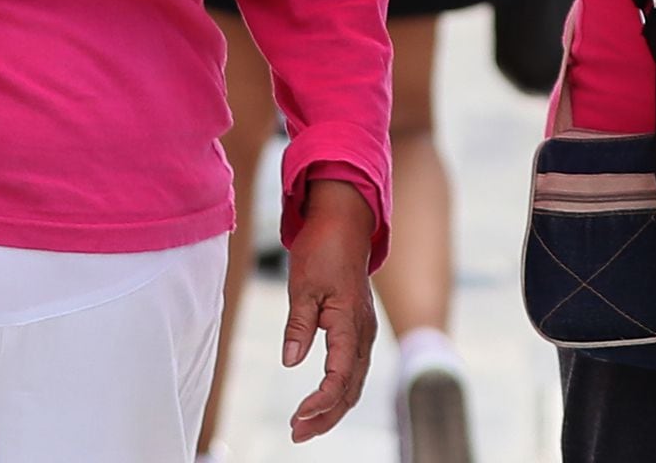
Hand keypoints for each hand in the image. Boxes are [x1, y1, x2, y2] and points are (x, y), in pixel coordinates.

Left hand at [280, 176, 377, 441]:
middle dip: (325, 416)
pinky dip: (338, 390)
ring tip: (304, 425)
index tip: (297, 417)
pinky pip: (352, 369)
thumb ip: (299, 325)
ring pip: (353, 383)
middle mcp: (363, 334)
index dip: (319, 403)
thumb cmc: (322, 248)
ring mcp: (363, 332)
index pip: (338, 378)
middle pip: (350, 390)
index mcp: (351, 326)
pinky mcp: (357, 328)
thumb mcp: (302, 284)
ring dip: (331, 407)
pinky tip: (320, 399)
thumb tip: (291, 362)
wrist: (344, 220)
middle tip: (297, 434)